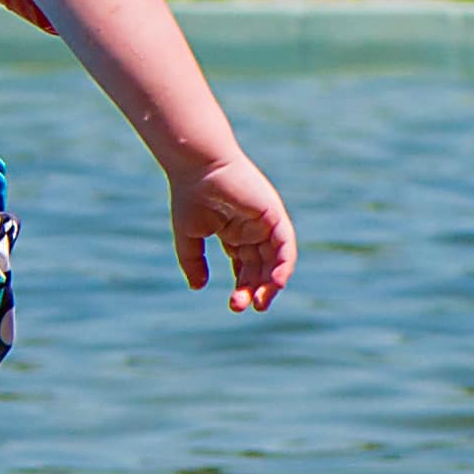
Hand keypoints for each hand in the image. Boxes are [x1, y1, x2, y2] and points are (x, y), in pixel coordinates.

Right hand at [170, 149, 300, 312]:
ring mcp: (265, 222)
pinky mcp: (274, 215)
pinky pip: (286, 245)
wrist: (197, 166)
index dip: (242, 287)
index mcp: (234, 233)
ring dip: (270, 283)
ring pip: (275, 260)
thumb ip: (193, 262)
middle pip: (260, 267)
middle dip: (254, 289)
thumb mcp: (188, 236)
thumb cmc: (189, 195)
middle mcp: (253, 229)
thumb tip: (198, 287)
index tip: (234, 305)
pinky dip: (284, 264)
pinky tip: (276, 282)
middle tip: (244, 307)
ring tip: (260, 302)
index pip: (244, 266)